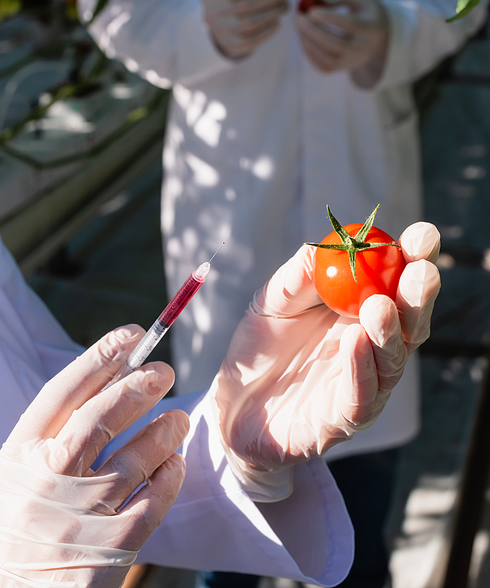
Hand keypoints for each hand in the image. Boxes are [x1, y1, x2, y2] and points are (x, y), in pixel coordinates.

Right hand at [0, 325, 188, 587]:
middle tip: (163, 371)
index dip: (98, 358)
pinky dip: (169, 476)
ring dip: (163, 430)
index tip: (129, 336)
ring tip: (177, 419)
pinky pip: (153, 500)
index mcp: (19, 458)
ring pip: (136, 456)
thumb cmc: (14, 535)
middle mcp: (48, 481)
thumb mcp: (13, 481)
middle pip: (101, 417)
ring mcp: (80, 515)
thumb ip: (49, 441)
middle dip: (138, 387)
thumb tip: (107, 385)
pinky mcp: (110, 550)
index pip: (62, 394)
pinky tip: (174, 463)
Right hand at [203, 0, 289, 59]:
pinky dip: (269, 29)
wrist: (221, 25)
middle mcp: (214, 15)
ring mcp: (223, 33)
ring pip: (252, 23)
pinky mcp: (233, 46)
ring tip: (285, 6)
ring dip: (273, 13)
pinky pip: (255, 39)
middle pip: (246, 6)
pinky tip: (277, 20)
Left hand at [213, 222, 439, 484]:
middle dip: (418, 295)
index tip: (423, 235)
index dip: (417, 259)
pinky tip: (357, 343)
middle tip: (421, 272)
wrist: (234, 404)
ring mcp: (364, 385)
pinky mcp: (343, 421)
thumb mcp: (272, 302)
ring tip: (381, 306)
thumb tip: (321, 245)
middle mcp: (374, 347)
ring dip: (390, 332)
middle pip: (409, 321)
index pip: (400, 282)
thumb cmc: (262, 347)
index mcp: (363, 310)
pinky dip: (361, 370)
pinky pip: (360, 397)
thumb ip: (297, 277)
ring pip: (391, 361)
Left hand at [296, 0, 388, 86]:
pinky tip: (304, 38)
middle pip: (336, 44)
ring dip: (309, 42)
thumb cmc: (366, 13)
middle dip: (313, 31)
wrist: (378, 39)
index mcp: (370, 29)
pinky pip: (322, 66)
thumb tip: (321, 0)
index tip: (311, 11)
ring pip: (327, 59)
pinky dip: (310, 53)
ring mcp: (351, 62)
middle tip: (298, 18)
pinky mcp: (341, 68)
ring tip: (300, 26)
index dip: (329, 18)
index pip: (349, 25)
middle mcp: (362, 49)